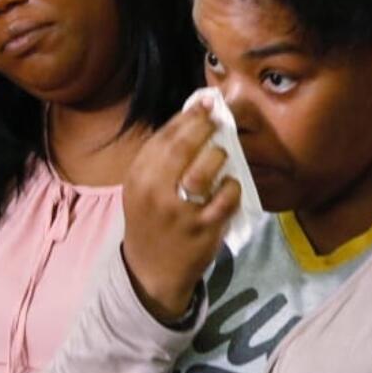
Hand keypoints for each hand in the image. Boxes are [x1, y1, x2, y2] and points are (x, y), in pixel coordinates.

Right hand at [122, 98, 240, 321]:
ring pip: (205, 169)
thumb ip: (161, 158)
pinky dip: (232, 187)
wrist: (150, 270)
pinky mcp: (203, 229)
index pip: (164, 136)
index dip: (188, 115)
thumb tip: (191, 119)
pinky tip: (231, 185)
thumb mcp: (143, 188)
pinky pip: (226, 199)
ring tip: (223, 154)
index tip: (206, 102)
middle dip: (205, 126)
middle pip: (183, 147)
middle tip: (219, 116)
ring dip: (219, 155)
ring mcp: (179, 212)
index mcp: (138, 177)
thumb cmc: (151, 220)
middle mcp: (155, 192)